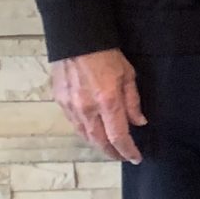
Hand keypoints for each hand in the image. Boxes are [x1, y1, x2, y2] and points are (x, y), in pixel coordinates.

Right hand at [50, 48, 145, 162]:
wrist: (76, 40)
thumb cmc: (106, 55)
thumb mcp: (128, 75)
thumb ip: (132, 102)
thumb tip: (138, 122)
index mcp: (108, 102)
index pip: (119, 136)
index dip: (128, 151)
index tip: (136, 158)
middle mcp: (87, 109)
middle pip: (99, 142)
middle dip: (112, 153)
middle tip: (122, 157)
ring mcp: (71, 107)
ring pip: (85, 136)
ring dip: (98, 145)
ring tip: (109, 148)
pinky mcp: (60, 102)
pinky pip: (74, 125)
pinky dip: (86, 133)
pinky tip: (93, 133)